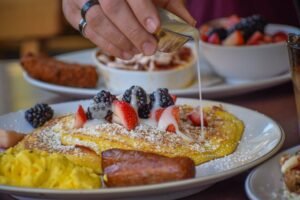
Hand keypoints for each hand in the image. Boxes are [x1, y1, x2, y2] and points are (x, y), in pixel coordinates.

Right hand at [62, 0, 195, 58]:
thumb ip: (170, 5)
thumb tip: (189, 24)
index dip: (142, 9)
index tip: (155, 28)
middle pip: (113, 7)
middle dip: (133, 31)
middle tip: (149, 49)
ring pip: (97, 21)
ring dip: (120, 41)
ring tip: (136, 53)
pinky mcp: (71, 11)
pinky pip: (87, 31)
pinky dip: (107, 45)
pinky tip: (124, 53)